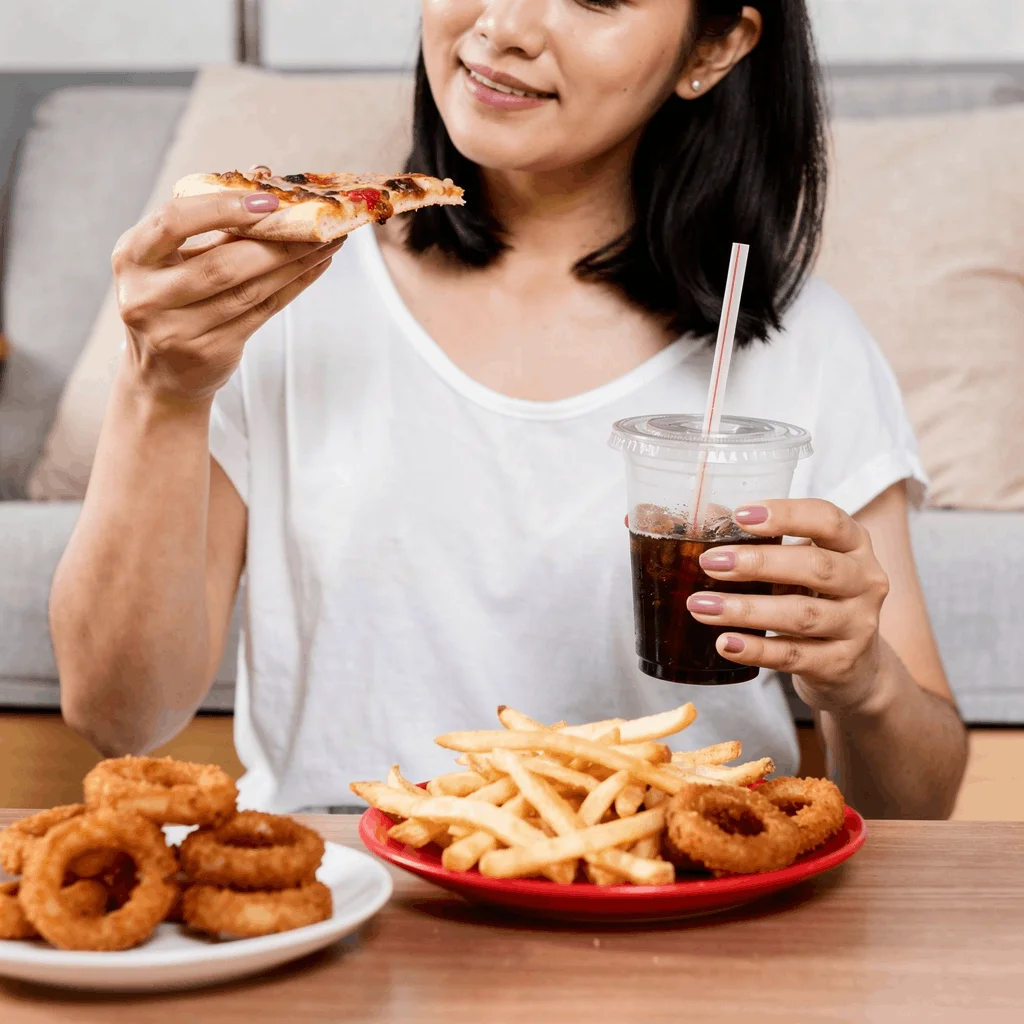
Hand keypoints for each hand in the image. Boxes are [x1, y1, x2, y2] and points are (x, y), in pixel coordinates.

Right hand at [112, 192, 343, 402]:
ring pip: (249, 291)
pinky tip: (314, 266)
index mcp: (131, 257)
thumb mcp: (171, 257)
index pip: (174, 222)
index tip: (267, 200)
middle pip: (222, 265)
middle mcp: (146, 296)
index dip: (222, 209)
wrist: (161, 373)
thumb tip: (262, 176)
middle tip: (316, 223)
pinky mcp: (210, 352)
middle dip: (275, 242)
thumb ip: (211, 221)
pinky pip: (263, 312)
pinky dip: (293, 286)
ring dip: (294, 263)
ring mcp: (177, 330)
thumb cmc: (168, 299)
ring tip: (326, 241)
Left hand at [685, 499, 890, 712]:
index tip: (740, 515)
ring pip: (802, 615)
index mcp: (854, 545)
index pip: (828, 520)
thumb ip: (766, 544)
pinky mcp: (841, 664)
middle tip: (710, 563)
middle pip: (816, 567)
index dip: (786, 514)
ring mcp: (858, 626)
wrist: (855, 667)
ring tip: (701, 606)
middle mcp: (865, 582)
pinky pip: (794, 655)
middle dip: (758, 563)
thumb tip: (711, 521)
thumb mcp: (802, 564)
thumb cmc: (816, 599)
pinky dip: (756, 650)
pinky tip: (725, 643)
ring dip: (746, 610)